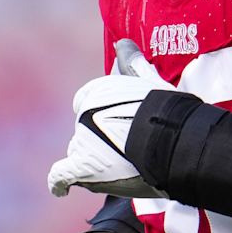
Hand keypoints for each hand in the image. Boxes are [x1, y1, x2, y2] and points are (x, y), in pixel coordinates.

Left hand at [47, 40, 182, 198]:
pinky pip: (61, 176)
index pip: (86, 104)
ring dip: (95, 163)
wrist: (172, 140)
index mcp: (96, 92)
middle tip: (129, 150)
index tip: (114, 127)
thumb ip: (133, 64)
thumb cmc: (167, 111)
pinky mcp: (82, 167)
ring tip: (126, 168)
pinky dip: (59, 183)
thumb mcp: (150, 82)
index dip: (99, 117)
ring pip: (80, 155)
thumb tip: (121, 42)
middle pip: (84, 132)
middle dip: (100, 141)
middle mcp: (83, 114)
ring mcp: (81, 141)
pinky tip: (60, 189)